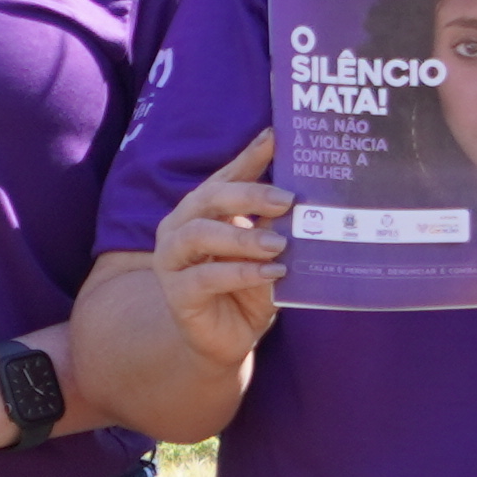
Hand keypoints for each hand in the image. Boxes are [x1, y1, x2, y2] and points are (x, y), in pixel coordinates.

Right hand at [153, 131, 290, 360]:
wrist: (227, 337)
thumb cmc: (247, 287)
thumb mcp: (266, 248)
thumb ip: (273, 221)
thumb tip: (304, 190)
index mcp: (200, 210)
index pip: (225, 176)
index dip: (249, 157)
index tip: (276, 138)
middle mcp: (179, 228)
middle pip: (208, 198)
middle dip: (248, 195)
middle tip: (287, 200)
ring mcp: (172, 260)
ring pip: (200, 235)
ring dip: (242, 237)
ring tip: (279, 245)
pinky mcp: (176, 294)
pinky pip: (205, 278)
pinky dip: (240, 273)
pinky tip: (270, 273)